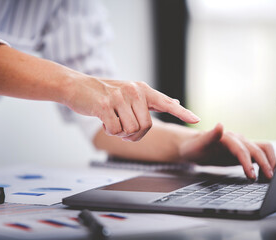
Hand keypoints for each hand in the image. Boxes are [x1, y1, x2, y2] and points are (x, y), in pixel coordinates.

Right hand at [65, 77, 199, 140]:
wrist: (78, 86)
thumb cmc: (106, 94)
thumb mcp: (132, 93)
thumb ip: (153, 99)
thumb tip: (175, 101)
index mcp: (143, 90)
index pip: (166, 103)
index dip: (182, 112)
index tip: (197, 119)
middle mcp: (134, 91)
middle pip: (146, 127)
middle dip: (135, 135)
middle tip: (123, 128)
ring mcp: (120, 97)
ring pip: (131, 130)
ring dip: (121, 133)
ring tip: (113, 121)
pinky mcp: (105, 105)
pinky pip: (115, 130)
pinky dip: (109, 132)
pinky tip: (103, 121)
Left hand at [179, 123, 275, 179]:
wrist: (193, 147)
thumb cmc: (194, 147)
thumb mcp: (197, 144)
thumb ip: (209, 136)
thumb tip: (220, 125)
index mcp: (227, 138)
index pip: (241, 150)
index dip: (248, 162)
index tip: (252, 176)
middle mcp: (237, 139)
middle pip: (257, 149)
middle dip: (264, 164)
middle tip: (268, 179)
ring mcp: (243, 144)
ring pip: (263, 149)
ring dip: (270, 161)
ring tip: (270, 176)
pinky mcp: (245, 151)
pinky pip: (261, 154)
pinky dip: (268, 162)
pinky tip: (267, 173)